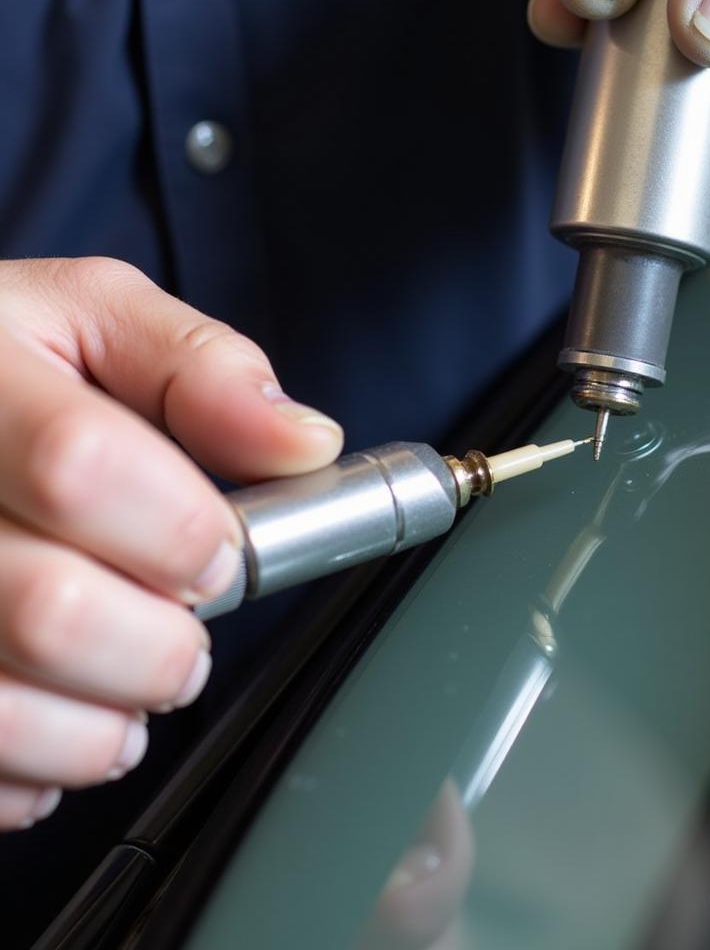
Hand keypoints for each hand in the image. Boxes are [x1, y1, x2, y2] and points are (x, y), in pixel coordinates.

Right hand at [0, 257, 342, 829]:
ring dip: (103, 726)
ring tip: (127, 685)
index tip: (219, 552)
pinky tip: (55, 713)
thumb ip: (201, 369)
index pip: (83, 469)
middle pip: (49, 611)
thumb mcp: (96, 316)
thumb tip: (303, 444)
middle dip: (161, 648)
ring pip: (2, 710)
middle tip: (182, 637)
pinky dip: (37, 768)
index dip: (182, 529)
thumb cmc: (4, 362)